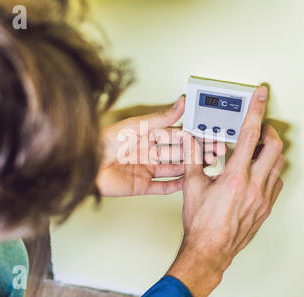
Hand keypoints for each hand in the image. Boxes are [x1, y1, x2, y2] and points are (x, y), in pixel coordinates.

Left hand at [96, 96, 226, 196]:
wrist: (88, 164)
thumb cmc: (106, 141)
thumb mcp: (137, 126)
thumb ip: (161, 118)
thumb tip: (180, 102)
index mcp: (148, 136)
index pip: (177, 136)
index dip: (193, 137)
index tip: (209, 136)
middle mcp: (149, 153)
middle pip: (179, 153)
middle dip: (197, 153)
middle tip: (215, 152)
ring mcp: (146, 170)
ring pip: (174, 169)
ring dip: (191, 168)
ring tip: (207, 166)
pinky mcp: (142, 186)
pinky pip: (162, 187)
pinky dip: (176, 186)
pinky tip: (189, 183)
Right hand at [166, 86, 284, 296]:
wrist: (210, 250)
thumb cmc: (201, 224)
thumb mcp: (193, 186)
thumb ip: (193, 157)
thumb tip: (190, 139)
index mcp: (236, 177)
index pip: (249, 134)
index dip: (256, 110)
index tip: (261, 95)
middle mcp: (254, 185)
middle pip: (274, 146)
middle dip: (268, 131)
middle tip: (257, 128)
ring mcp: (263, 198)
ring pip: (278, 164)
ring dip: (269, 152)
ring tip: (254, 150)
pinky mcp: (266, 208)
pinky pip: (276, 182)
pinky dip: (270, 171)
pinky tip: (257, 172)